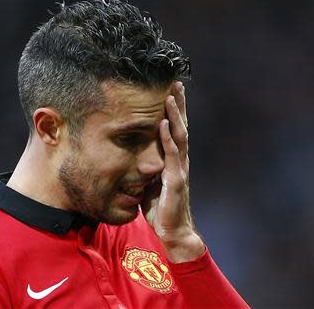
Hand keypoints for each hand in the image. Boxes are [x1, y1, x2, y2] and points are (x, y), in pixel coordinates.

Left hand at [142, 82, 204, 262]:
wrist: (172, 231)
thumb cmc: (160, 207)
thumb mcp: (150, 181)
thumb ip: (147, 166)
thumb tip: (133, 153)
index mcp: (174, 159)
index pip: (175, 129)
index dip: (174, 110)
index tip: (170, 90)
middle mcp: (180, 160)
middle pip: (181, 126)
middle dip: (179, 105)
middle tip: (176, 82)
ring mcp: (180, 168)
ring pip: (179, 136)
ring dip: (175, 115)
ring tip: (171, 95)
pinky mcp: (176, 180)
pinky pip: (172, 155)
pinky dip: (167, 138)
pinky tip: (163, 123)